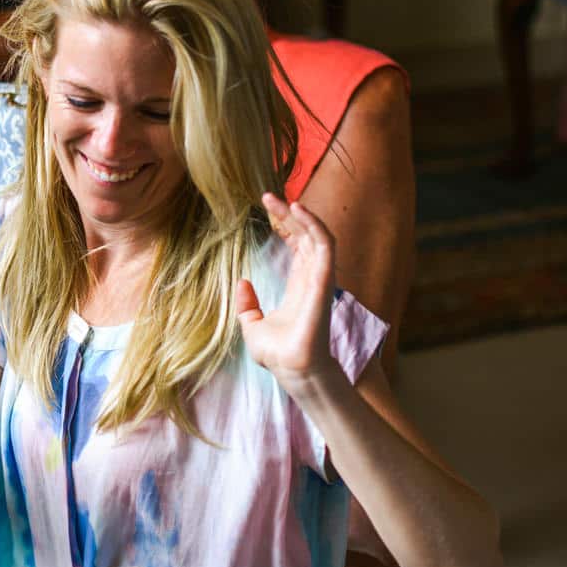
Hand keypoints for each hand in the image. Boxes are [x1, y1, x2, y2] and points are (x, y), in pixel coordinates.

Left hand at [235, 192, 340, 393]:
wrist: (290, 370)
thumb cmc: (277, 354)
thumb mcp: (252, 326)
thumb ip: (247, 305)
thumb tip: (242, 283)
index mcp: (299, 285)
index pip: (297, 245)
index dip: (285, 225)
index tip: (266, 208)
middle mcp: (312, 278)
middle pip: (306, 236)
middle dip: (289, 215)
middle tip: (267, 197)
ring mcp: (320, 279)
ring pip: (318, 236)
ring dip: (301, 215)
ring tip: (282, 200)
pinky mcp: (324, 282)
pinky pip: (325, 247)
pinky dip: (314, 226)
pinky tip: (297, 211)